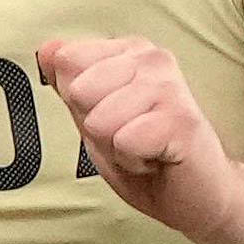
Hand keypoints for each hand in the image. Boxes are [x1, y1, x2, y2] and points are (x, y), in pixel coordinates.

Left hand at [39, 34, 238, 243]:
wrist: (197, 194)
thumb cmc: (146, 153)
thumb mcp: (94, 117)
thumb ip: (70, 84)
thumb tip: (47, 49)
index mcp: (130, 50)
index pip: (67, 62)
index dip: (81, 105)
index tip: (114, 119)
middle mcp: (152, 58)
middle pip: (79, 92)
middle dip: (96, 129)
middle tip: (130, 138)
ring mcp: (169, 86)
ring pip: (98, 120)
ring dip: (115, 148)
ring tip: (145, 148)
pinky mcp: (180, 118)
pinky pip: (123, 141)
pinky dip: (133, 162)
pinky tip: (157, 159)